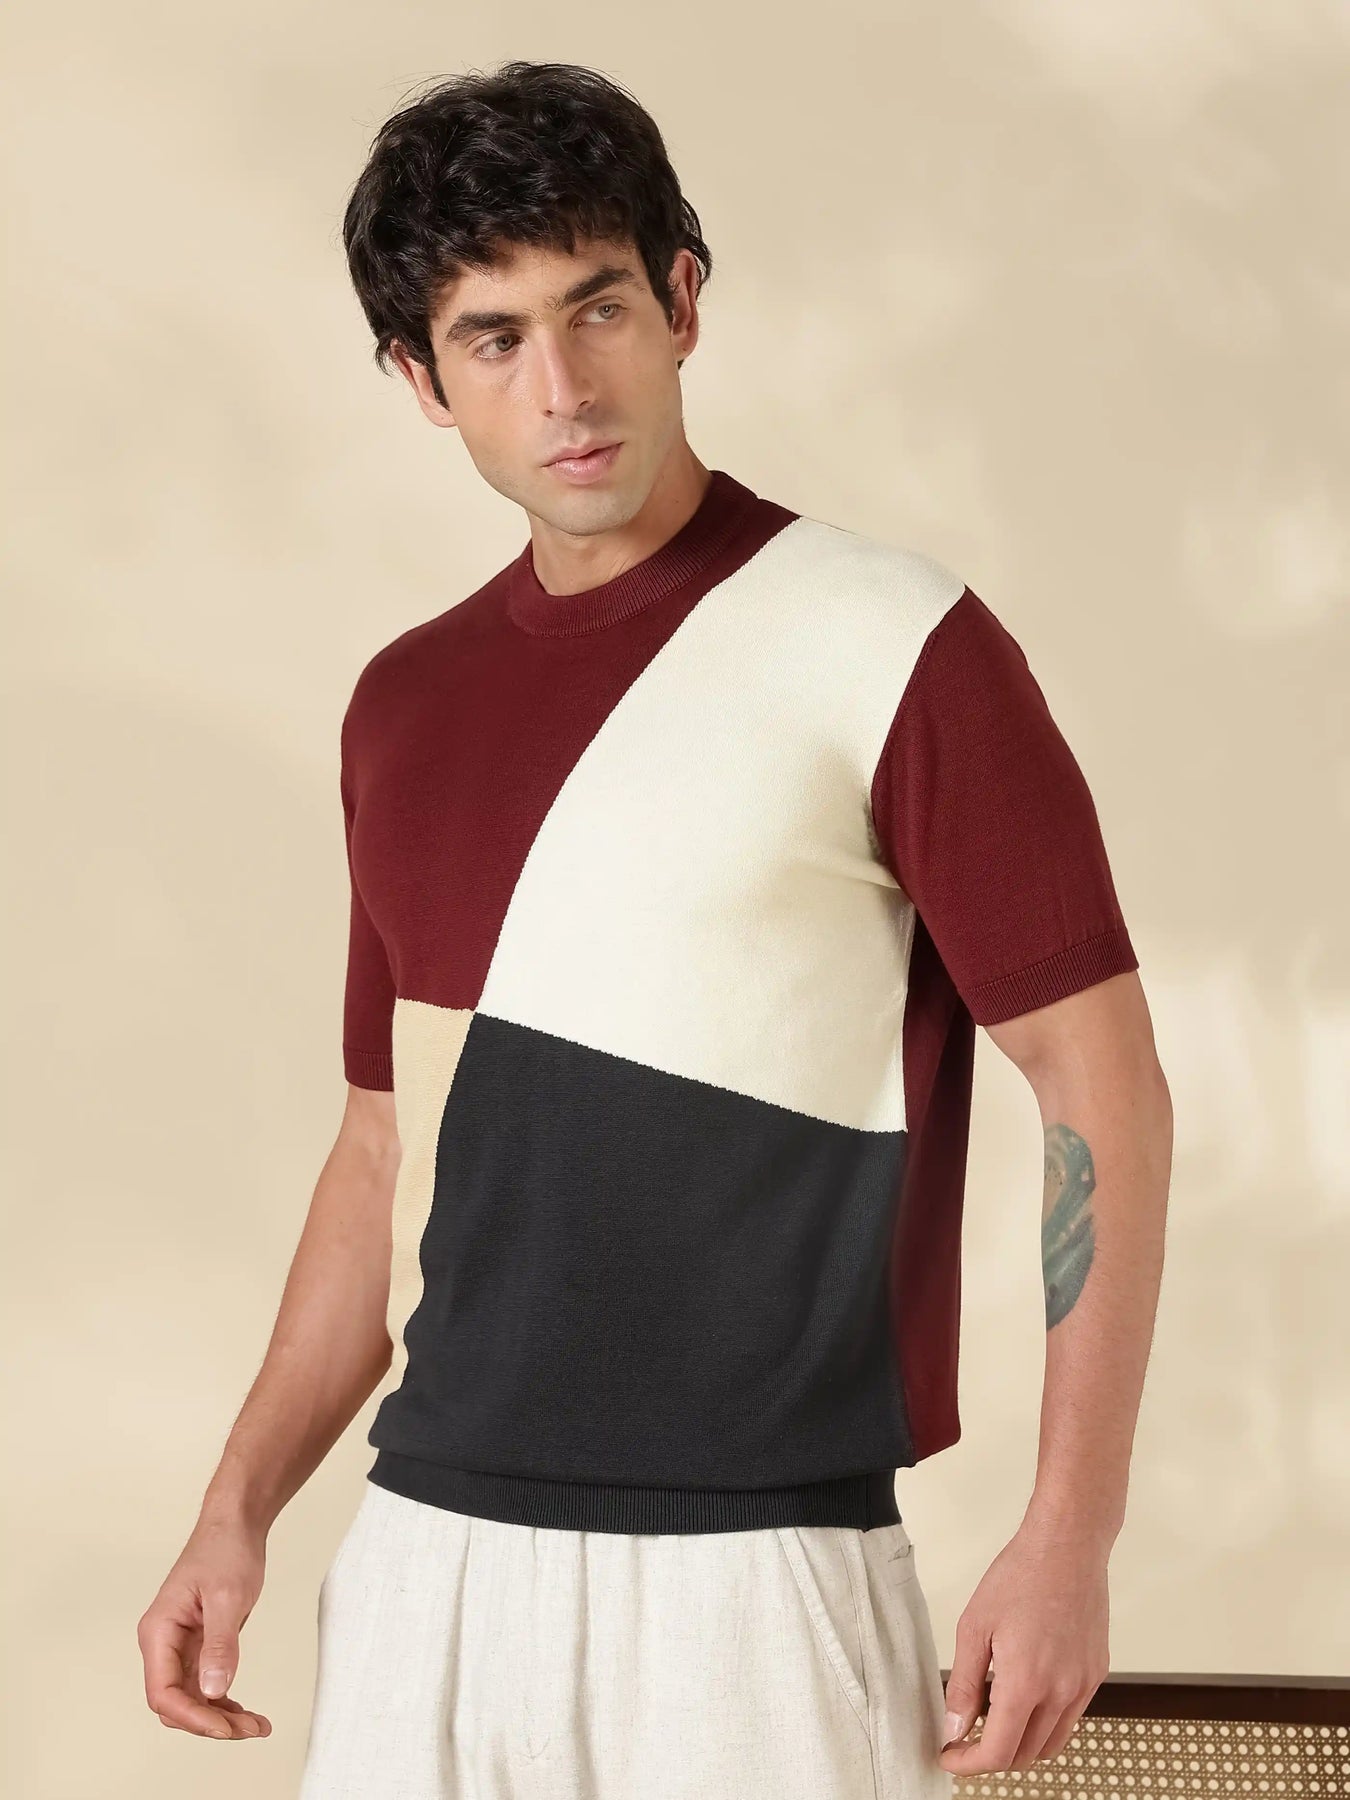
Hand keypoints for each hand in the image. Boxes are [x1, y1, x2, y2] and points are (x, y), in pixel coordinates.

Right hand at [137, 1512, 272, 1741]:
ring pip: (193, 1699)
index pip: (163, 1693)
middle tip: (251, 1730)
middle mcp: (163, 1644)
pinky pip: (205, 1686)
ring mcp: (180, 1647)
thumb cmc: (225, 1550)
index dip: (193, 1717)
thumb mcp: (227, 1597)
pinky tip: (247, 1713)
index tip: (226, 1728)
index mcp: (158, 1632)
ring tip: (257, 1726)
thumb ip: (220, 1645)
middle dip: (211, 1723)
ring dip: (221, 1717)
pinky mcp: (198, 1646)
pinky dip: (225, 1702)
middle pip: (176, 1703)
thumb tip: (214, 1692)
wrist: (236, 1524)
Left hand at [938, 1512, 1109, 1775]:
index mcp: (1026, 1683)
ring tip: (994, 1718)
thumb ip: (965, 1684)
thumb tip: (955, 1727)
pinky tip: (1025, 1696)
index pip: (999, 1752)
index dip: (970, 1764)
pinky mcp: (1096, 1673)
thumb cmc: (1020, 1575)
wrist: (1067, 1546)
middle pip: (1026, 1755)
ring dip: (1021, 1744)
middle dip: (992, 1756)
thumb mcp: (975, 1626)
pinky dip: (1046, 1723)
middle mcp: (1061, 1692)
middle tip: (966, 1738)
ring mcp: (1083, 1685)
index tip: (950, 1756)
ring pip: (1051, 1742)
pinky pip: (1070, 1717)